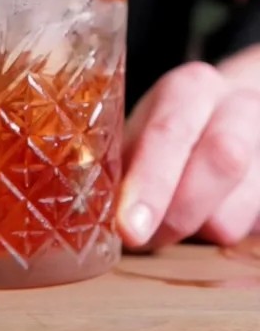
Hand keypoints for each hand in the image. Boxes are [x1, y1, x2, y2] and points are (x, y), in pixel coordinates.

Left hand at [118, 62, 259, 247]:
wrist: (230, 113)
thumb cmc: (168, 128)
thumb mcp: (141, 127)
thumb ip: (121, 160)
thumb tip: (86, 211)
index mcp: (191, 88)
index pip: (171, 132)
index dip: (151, 184)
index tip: (129, 228)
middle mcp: (237, 108)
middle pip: (222, 160)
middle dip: (177, 213)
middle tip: (142, 240)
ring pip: (236, 210)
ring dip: (192, 233)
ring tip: (163, 228)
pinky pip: (246, 231)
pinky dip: (213, 243)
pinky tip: (196, 225)